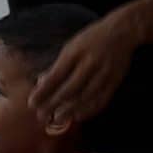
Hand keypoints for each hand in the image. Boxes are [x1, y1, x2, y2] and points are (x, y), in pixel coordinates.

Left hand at [31, 9, 143, 128]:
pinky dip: (89, 109)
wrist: (121, 32)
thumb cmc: (90, 40)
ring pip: (85, 96)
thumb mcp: (70, 47)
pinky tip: (79, 116)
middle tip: (41, 115)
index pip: (55, 76)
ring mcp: (104, 73)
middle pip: (70, 89)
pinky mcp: (115, 80)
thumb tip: (41, 83)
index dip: (43, 92)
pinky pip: (102, 99)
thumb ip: (58, 65)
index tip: (32, 103)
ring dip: (70, 110)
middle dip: (54, 104)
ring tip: (57, 119)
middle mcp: (89, 64)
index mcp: (74, 53)